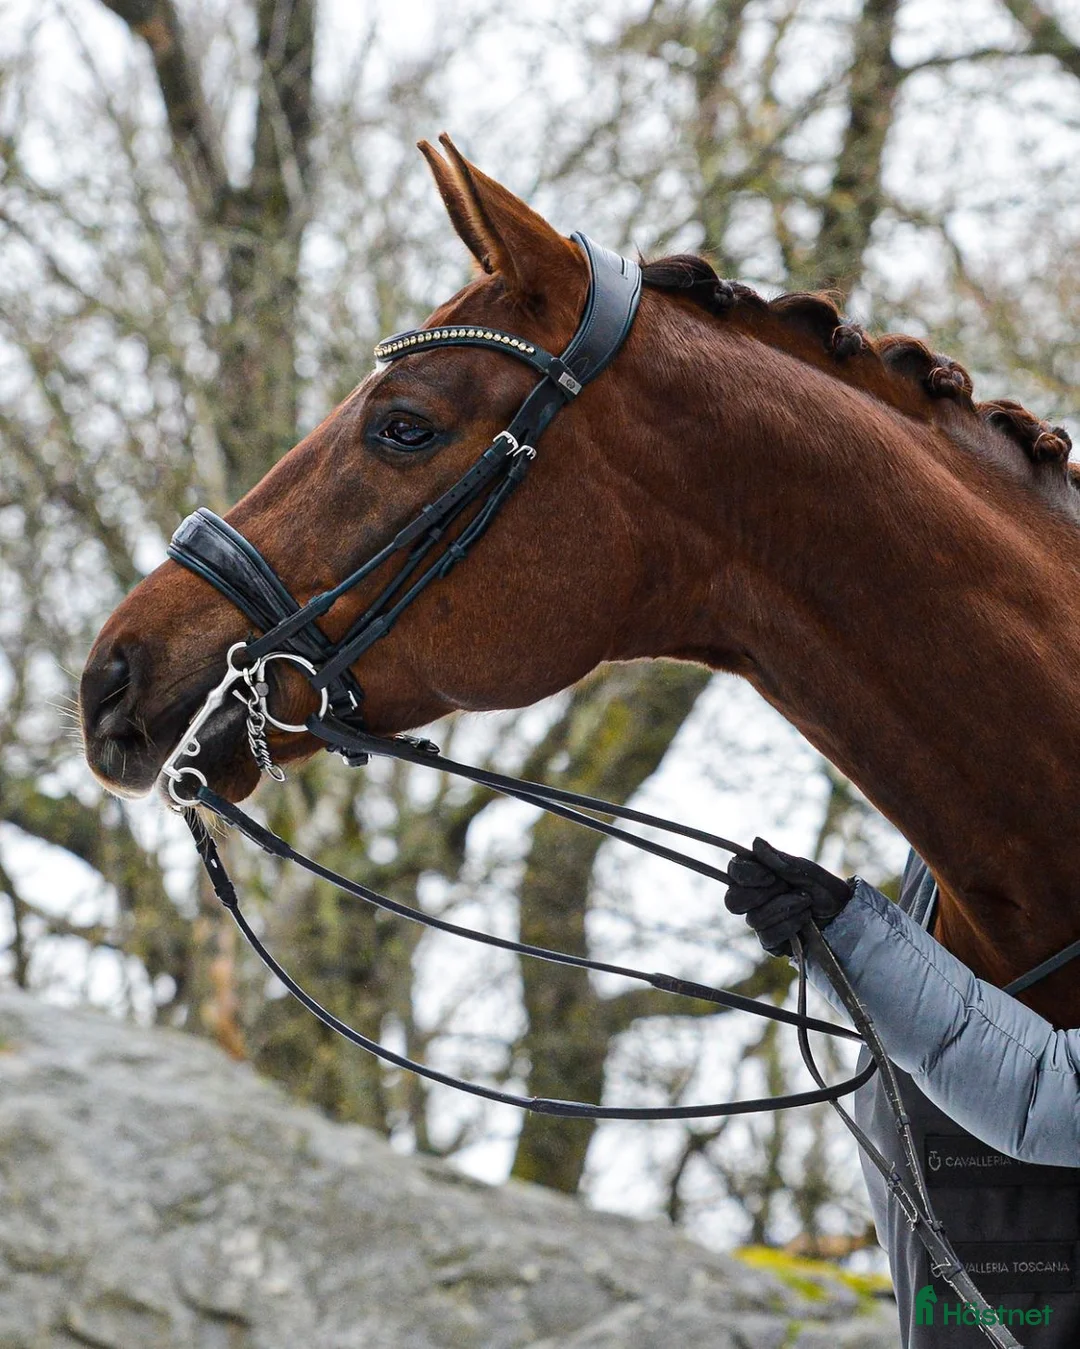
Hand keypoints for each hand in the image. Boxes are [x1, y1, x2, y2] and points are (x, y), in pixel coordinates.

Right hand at [725, 837, 853, 956]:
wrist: (844, 916)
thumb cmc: (825, 890)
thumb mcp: (806, 871)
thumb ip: (780, 860)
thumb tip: (756, 842)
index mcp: (757, 876)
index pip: (733, 871)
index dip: (747, 875)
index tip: (771, 876)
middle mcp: (753, 899)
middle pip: (733, 901)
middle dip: (763, 895)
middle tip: (787, 888)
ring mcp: (760, 921)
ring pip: (754, 920)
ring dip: (784, 909)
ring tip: (806, 903)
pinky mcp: (770, 942)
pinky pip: (767, 937)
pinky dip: (789, 926)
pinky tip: (804, 920)